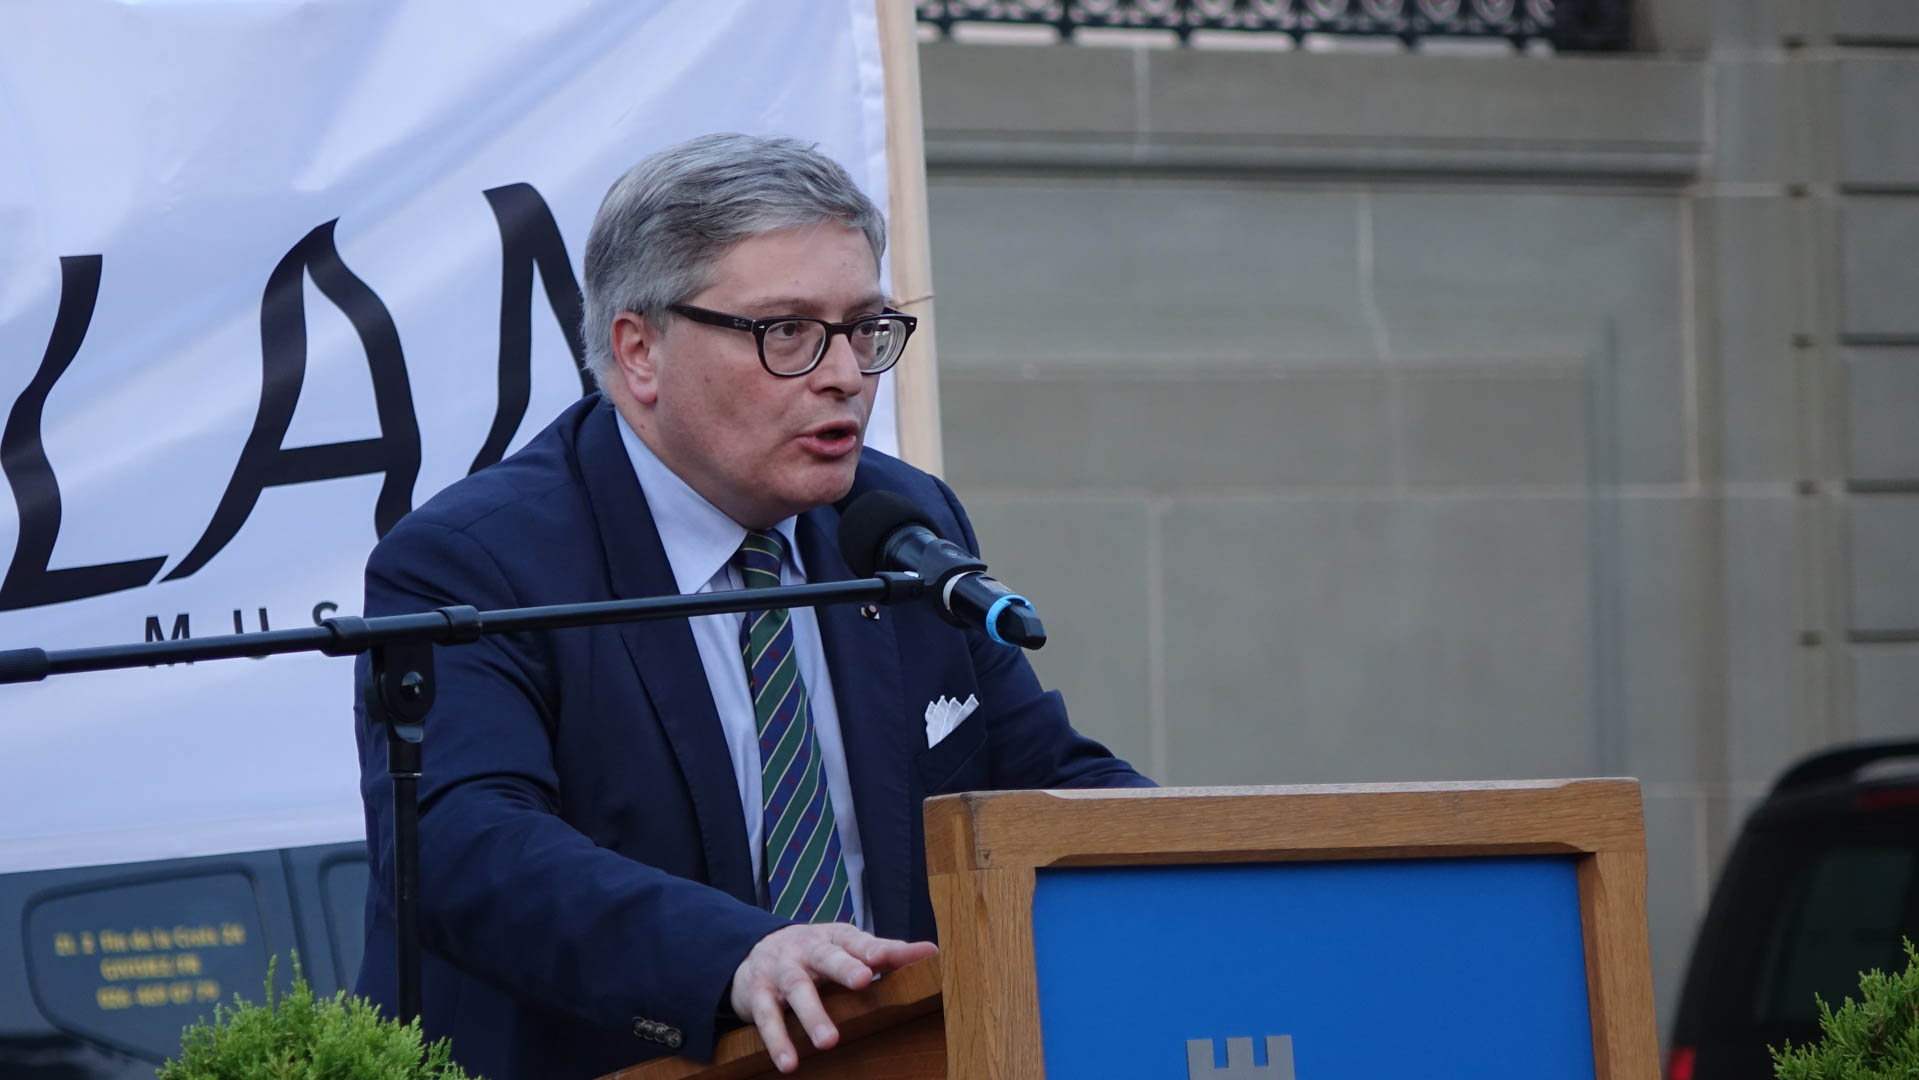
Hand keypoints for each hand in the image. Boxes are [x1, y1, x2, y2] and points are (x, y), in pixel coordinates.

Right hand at [729, 923, 937, 1072]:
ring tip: (829, 1042)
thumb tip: (931, 952)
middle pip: (827, 957)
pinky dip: (777, 1040)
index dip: (873, 948)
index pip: (857, 941)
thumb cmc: (813, 954)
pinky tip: (789, 1063)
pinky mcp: (758, 994)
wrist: (751, 952)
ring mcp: (781, 970)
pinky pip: (767, 1017)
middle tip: (862, 980)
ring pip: (797, 988)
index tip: (891, 955)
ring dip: (812, 1014)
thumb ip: (885, 952)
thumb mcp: (845, 948)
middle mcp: (807, 950)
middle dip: (844, 967)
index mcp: (833, 938)